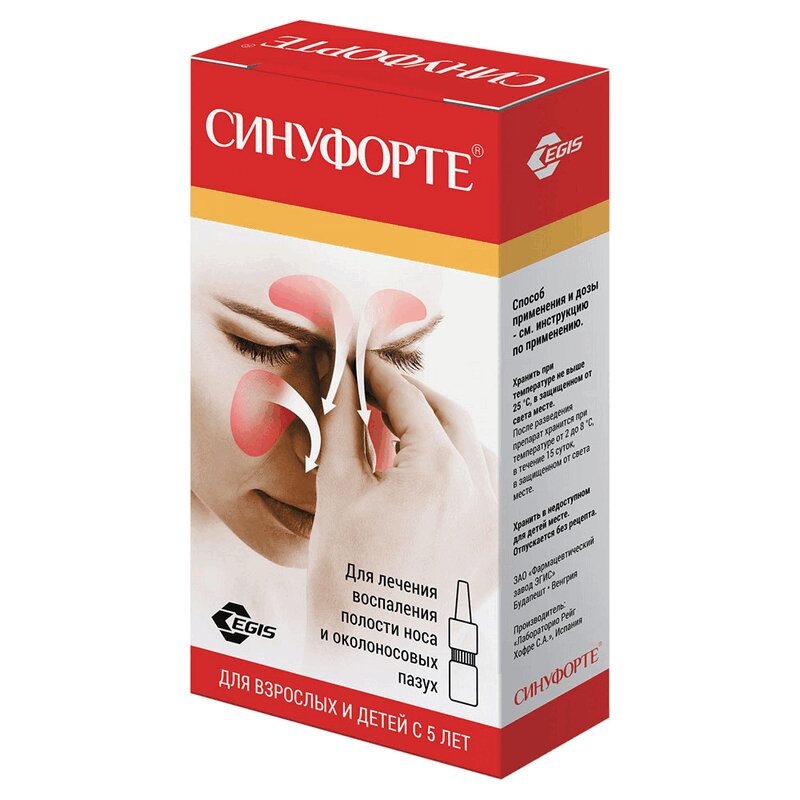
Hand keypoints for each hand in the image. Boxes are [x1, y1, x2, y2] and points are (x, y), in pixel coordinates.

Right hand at [305, 352, 496, 656]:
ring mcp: (496, 522)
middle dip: (413, 398)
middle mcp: (480, 492)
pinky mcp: (500, 547)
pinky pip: (490, 487)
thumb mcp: (337, 493)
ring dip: (442, 430)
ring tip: (401, 433)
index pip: (408, 401)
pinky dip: (463, 467)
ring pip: (476, 448)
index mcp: (437, 473)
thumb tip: (343, 382)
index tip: (363, 364)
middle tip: (378, 393)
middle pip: (449, 417)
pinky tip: (431, 473)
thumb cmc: (344, 581)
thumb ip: (343, 425)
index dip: (381, 377)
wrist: (370, 658)